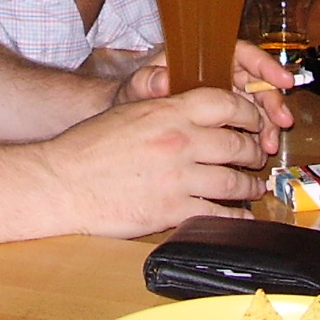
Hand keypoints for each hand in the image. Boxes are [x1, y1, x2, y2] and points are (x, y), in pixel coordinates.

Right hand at [44, 89, 272, 236]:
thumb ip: (165, 105)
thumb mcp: (131, 110)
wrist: (62, 182)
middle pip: (236, 143)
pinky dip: (235, 217)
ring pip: (233, 181)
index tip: (254, 118)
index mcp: (168, 110)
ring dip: (249, 184)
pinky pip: (217, 215)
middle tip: (257, 154)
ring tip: (254, 185)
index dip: (248, 111)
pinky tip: (240, 216)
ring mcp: (177, 178)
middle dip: (253, 150)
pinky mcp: (172, 211)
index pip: (225, 102)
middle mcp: (178, 141)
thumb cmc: (89, 146)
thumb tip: (193, 104)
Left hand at [116, 41, 294, 152]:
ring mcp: (223, 98)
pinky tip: (260, 151)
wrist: (127, 120)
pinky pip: (247, 126)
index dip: (265, 64)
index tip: (282, 80)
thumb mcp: (137, 86)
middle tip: (281, 122)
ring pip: (256, 105)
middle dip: (271, 102)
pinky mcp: (224, 121)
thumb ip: (148, 82)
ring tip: (269, 145)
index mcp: (202, 56)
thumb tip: (163, 81)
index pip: (241, 53)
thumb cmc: (135, 95)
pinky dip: (256, 137)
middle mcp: (218, 74)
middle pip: (256, 81)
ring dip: (267, 124)